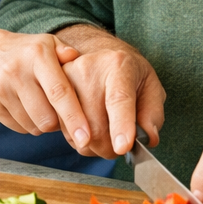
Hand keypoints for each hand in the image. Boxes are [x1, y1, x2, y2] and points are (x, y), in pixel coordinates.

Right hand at [0, 30, 93, 148]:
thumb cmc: (30, 51)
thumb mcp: (50, 43)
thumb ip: (68, 52)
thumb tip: (77, 58)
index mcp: (37, 55)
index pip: (58, 92)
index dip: (74, 117)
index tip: (86, 138)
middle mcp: (16, 71)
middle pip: (46, 118)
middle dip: (60, 122)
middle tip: (62, 110)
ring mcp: (1, 89)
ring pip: (34, 126)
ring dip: (45, 123)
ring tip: (44, 104)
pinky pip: (20, 128)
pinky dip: (30, 124)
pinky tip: (28, 106)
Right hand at [54, 24, 165, 158]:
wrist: (100, 55)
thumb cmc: (128, 74)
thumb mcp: (150, 87)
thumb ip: (152, 114)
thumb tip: (148, 137)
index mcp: (118, 65)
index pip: (118, 99)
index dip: (121, 125)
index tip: (123, 147)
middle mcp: (88, 68)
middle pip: (95, 126)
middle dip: (109, 148)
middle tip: (119, 146)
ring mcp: (65, 79)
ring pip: (77, 133)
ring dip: (93, 146)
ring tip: (105, 132)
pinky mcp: (50, 90)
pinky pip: (62, 131)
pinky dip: (77, 139)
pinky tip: (87, 127)